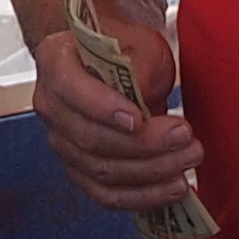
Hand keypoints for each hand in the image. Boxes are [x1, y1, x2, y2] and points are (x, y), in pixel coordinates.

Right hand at [30, 10, 208, 220]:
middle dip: (144, 145)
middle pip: (90, 138)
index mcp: (55, 62)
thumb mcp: (138, 42)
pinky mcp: (80, 170)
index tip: (139, 118)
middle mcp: (51, 105)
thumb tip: (142, 100)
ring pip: (101, 171)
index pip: (71, 89)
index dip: (103, 108)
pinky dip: (142, 196)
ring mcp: (62, 142)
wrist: (112, 64)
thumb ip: (138, 66)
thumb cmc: (124, 48)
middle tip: (185, 136)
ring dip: (151, 172)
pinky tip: (172, 188)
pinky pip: (107, 194)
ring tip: (188, 161)